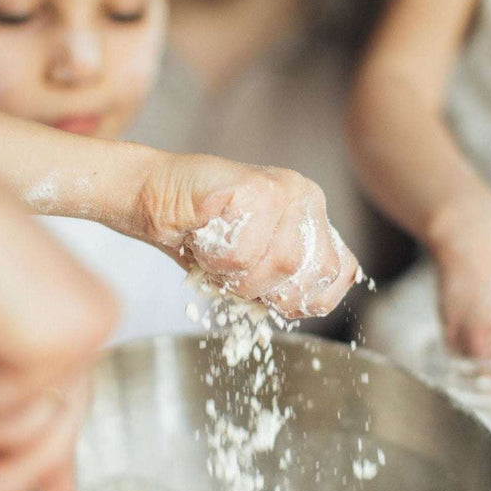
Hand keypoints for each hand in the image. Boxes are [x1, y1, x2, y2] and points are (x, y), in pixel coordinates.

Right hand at [140, 155, 360, 318]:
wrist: (152, 195)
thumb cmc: (199, 234)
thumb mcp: (253, 267)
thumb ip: (286, 280)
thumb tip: (309, 304)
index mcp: (312, 216)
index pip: (339, 272)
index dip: (304, 298)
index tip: (268, 295)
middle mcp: (306, 197)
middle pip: (309, 275)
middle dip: (265, 291)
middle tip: (232, 272)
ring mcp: (285, 188)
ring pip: (280, 265)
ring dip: (236, 276)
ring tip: (216, 253)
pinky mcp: (256, 186)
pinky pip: (244, 253)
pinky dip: (215, 260)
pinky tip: (204, 236)